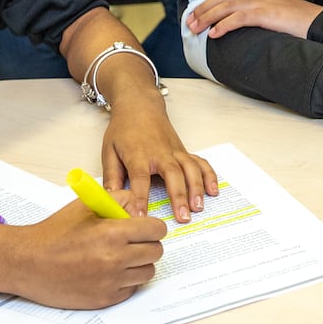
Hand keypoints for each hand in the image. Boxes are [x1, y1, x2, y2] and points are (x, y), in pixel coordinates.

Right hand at [0, 195, 165, 308]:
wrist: (29, 263)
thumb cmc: (55, 233)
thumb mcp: (86, 205)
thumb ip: (118, 200)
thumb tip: (139, 209)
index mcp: (113, 233)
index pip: (156, 230)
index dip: (152, 226)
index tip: (145, 227)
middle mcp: (116, 259)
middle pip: (156, 252)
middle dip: (147, 243)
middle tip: (133, 240)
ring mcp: (111, 282)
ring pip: (147, 272)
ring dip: (139, 263)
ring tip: (121, 256)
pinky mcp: (105, 299)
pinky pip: (131, 289)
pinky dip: (126, 280)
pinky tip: (109, 271)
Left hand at [101, 93, 218, 223]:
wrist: (139, 105)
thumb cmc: (123, 129)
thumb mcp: (109, 151)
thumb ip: (111, 177)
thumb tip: (110, 201)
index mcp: (138, 154)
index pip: (139, 179)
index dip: (140, 198)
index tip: (141, 217)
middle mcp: (160, 153)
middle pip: (172, 174)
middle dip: (178, 196)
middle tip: (183, 218)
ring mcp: (175, 151)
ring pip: (190, 168)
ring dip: (196, 188)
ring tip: (198, 208)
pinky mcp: (183, 151)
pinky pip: (200, 163)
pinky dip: (209, 176)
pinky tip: (213, 191)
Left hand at [186, 0, 321, 38]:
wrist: (321, 23)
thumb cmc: (302, 22)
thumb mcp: (279, 13)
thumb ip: (264, 13)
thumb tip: (250, 21)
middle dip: (203, 7)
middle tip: (189, 19)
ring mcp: (262, 3)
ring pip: (226, 6)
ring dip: (207, 17)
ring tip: (195, 28)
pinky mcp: (265, 15)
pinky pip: (239, 18)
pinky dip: (224, 26)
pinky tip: (214, 34)